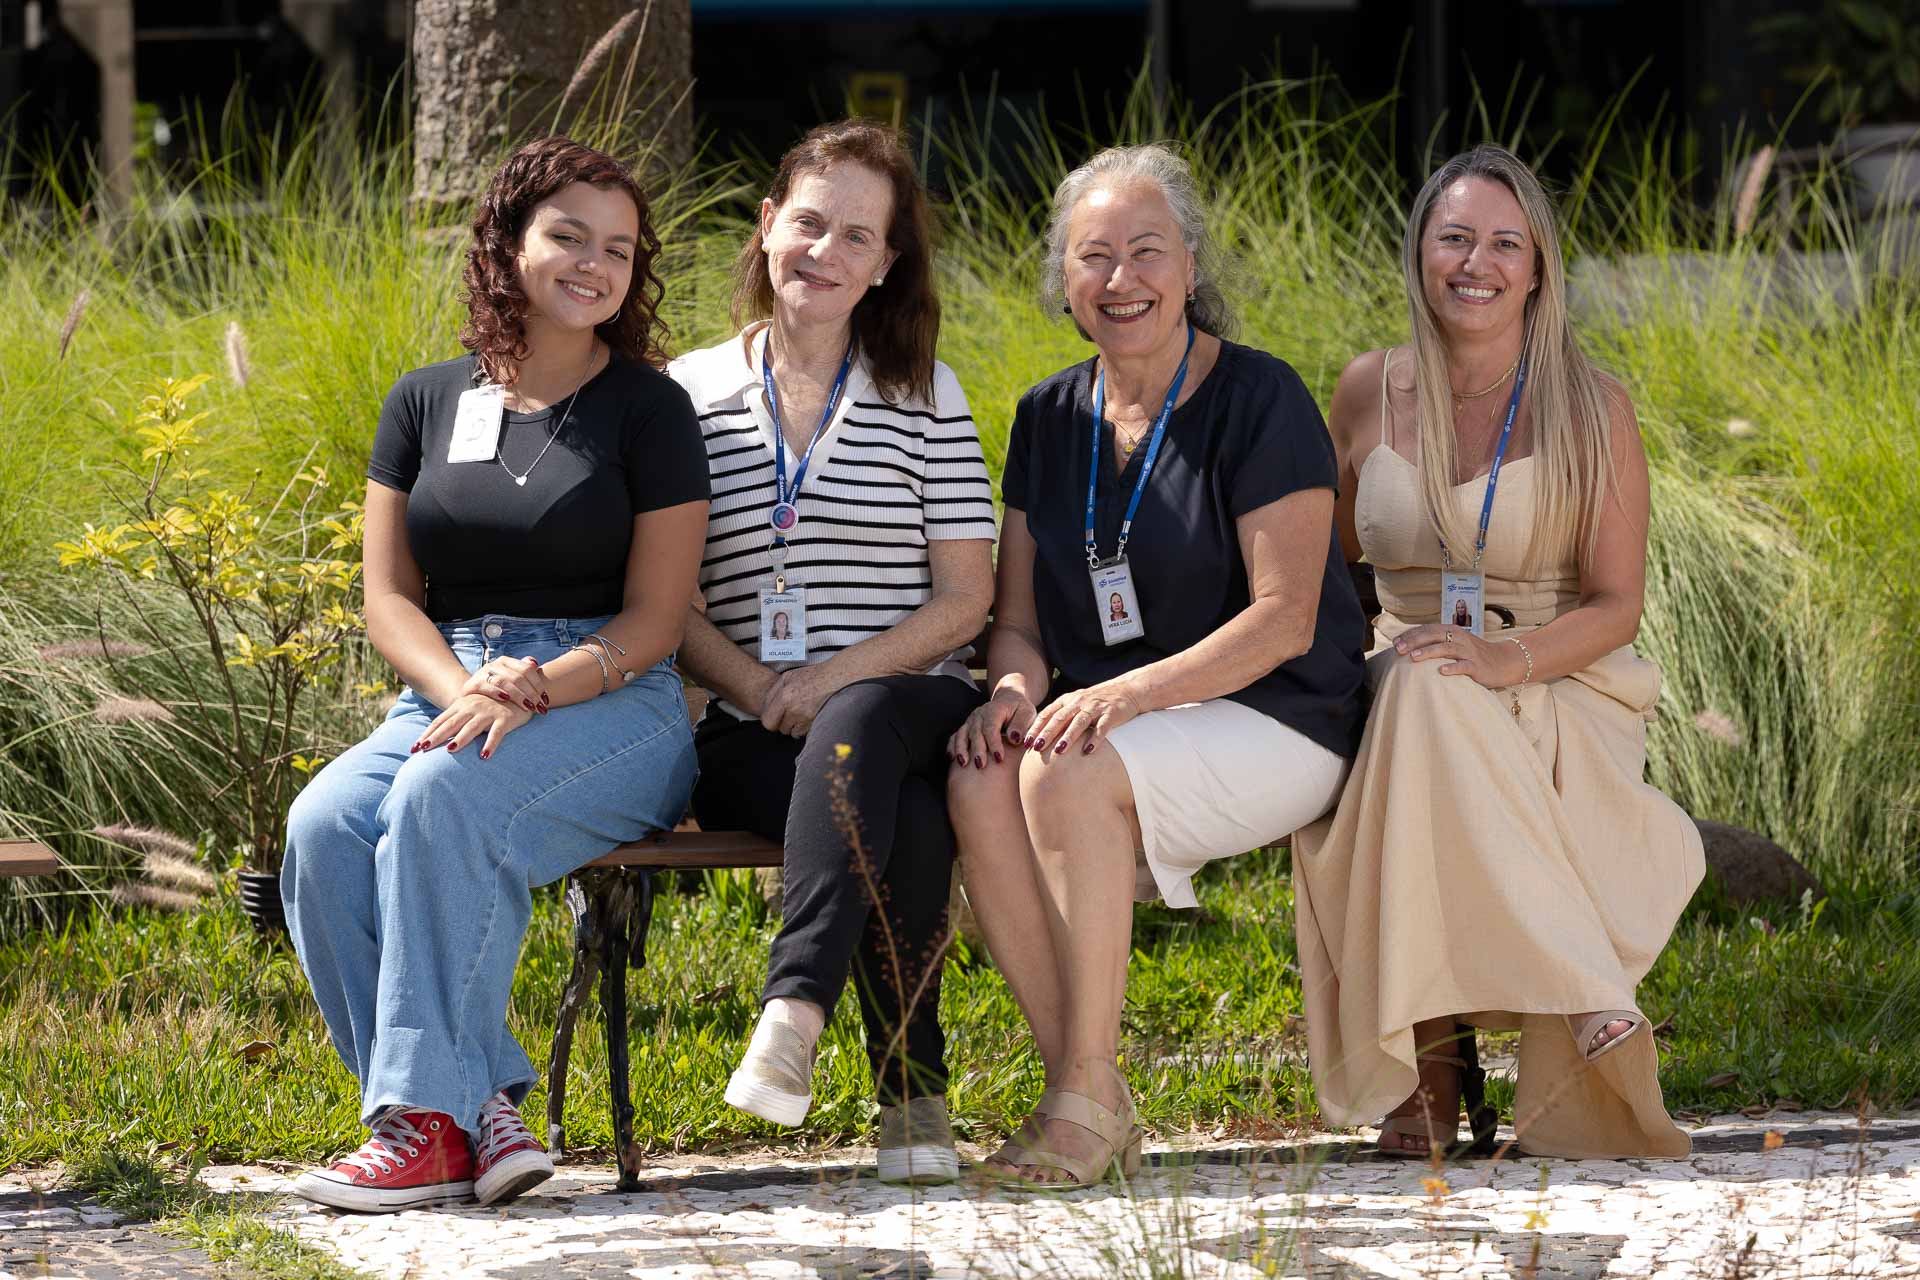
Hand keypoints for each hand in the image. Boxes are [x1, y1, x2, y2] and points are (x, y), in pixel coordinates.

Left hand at [414, 692, 533, 759]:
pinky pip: (496, 733)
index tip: (415, 747)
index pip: (440, 721)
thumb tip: (435, 738)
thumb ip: (456, 721)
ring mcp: (488, 713)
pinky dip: (491, 744)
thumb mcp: (470, 709)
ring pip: (472, 728)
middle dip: (437, 737)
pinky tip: (484, 756)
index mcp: (461, 705)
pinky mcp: (505, 719)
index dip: (428, 734)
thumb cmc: (491, 705)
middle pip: (451, 724)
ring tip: (451, 750)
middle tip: (424, 749)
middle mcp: (472, 708)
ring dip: (461, 739)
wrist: (519, 691)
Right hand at [460, 655, 549, 715]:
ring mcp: (483, 673)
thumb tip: (534, 663)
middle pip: (518, 677)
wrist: (470, 696)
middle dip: (531, 693)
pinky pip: (486, 686)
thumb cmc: (496, 690)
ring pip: (504, 681)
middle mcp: (495, 665)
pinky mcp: (472, 684)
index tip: (545, 700)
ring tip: (528, 707)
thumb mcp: (509, 680)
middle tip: (539, 707)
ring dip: (518, 695)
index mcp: (507, 661)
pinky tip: (506, 699)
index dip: (538, 685)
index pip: (527, 670)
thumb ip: (523, 672)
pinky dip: (496, 692)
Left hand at [760, 663, 841, 737]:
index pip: (767, 720)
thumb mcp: (787, 677)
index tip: (774, 718)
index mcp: (784, 696)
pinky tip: (805, 719)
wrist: (832, 679)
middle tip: (785, 718)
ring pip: (791, 732)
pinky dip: (802, 728)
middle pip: (779, 728)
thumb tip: (766, 705)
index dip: (770, 720)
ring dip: (792, 726)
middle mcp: (792, 708)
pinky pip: (802, 733)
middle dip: (780, 725)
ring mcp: (804, 716)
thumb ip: (774, 691)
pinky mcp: (813, 721)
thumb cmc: (812, 676)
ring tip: (798, 716)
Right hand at [948, 686, 1036, 769]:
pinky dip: (952, 746)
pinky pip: (956, 735)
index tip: (999, 758)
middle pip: (975, 732)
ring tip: (963, 764)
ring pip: (962, 733)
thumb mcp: (1027, 714)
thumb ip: (1021, 725)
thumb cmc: (1021, 710)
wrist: (1010, 700)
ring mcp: (971, 720)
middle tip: (980, 765)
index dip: (994, 743)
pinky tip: (952, 758)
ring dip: (961, 749)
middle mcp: (980, 713)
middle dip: (977, 749)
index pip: (992, 727)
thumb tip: (1013, 738)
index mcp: (995, 709)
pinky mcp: (967, 727)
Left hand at [1022, 679, 1141, 760]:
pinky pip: (1102, 727)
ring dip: (1068, 736)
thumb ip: (1060, 716)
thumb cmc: (1096, 702)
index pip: (1047, 714)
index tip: (1025, 742)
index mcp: (1068, 700)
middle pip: (1060, 718)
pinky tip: (1088, 750)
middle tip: (1036, 748)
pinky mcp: (1111, 713)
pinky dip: (1095, 739)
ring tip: (1059, 751)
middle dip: (1047, 733)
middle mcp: (1079, 702)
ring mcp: (1095, 707)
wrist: (1126, 690)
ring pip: (1079, 722)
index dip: (1036, 728)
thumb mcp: (1076, 704)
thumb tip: (1039, 737)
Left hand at [1394, 623, 1525, 688]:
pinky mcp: (1477, 666)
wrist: (1504, 662)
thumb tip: (1409, 647)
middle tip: (1398, 649)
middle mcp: (1460, 638)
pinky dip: (1452, 667)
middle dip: (1415, 641)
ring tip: (1413, 657)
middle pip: (1434, 636)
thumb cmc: (1473, 654)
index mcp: (1452, 631)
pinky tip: (1440, 671)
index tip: (1395, 643)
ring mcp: (1469, 652)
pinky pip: (1464, 666)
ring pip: (1447, 648)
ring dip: (1429, 652)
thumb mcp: (1455, 644)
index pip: (1428, 629)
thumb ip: (1437, 642)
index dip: (1411, 635)